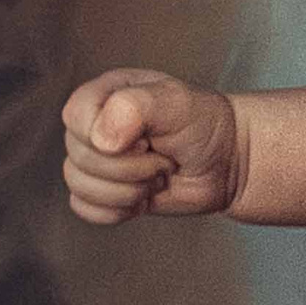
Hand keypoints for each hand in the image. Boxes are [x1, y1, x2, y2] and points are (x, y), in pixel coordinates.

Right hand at [60, 68, 239, 223]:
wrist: (230, 162)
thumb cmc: (206, 125)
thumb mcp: (177, 102)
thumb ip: (135, 107)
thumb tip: (101, 141)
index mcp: (105, 95)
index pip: (75, 117)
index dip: (109, 135)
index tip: (148, 136)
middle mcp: (95, 126)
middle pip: (80, 157)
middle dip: (132, 166)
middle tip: (164, 155)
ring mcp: (98, 161)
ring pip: (80, 185)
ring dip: (129, 189)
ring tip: (158, 174)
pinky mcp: (105, 192)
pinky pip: (86, 209)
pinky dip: (118, 209)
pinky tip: (144, 197)